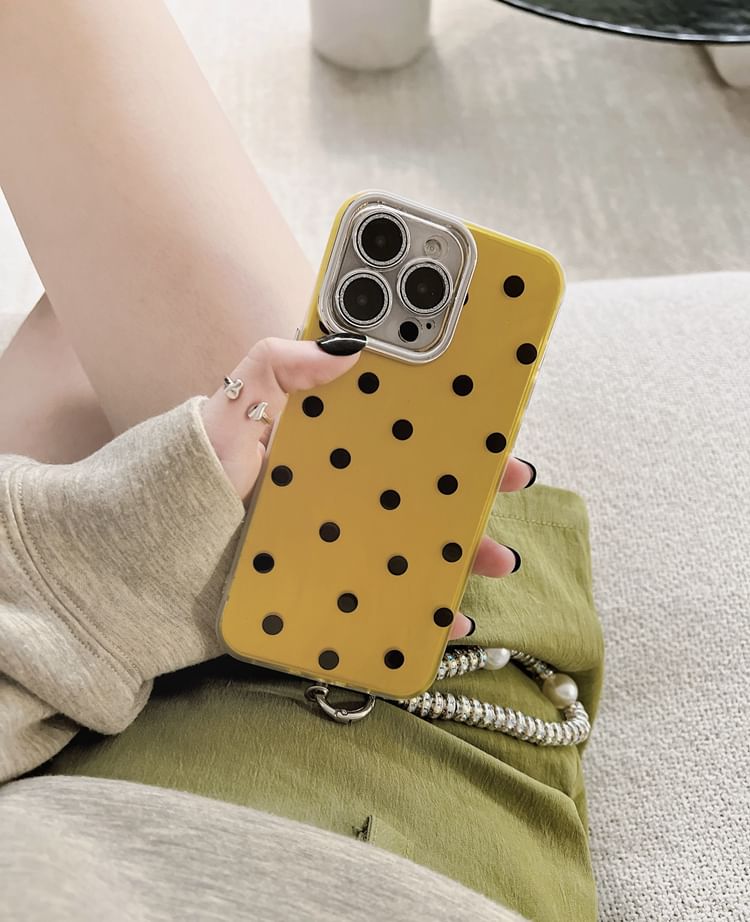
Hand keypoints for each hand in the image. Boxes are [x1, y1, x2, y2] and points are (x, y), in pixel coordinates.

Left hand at [201, 332, 536, 642]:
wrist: (153, 554)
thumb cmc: (195, 473)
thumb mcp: (233, 407)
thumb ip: (276, 363)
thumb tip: (346, 345)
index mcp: (334, 442)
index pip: (404, 423)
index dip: (452, 418)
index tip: (491, 417)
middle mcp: (348, 487)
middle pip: (426, 483)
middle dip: (477, 483)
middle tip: (514, 478)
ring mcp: (345, 537)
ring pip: (421, 539)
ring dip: (466, 547)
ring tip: (494, 556)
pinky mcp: (335, 581)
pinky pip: (392, 593)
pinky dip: (425, 605)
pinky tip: (448, 615)